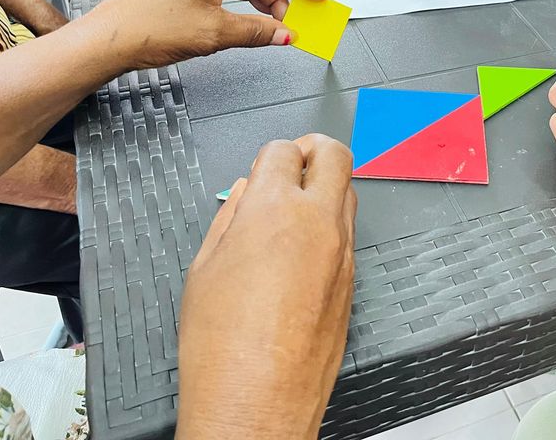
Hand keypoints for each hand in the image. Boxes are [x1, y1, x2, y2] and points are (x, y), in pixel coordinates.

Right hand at [177, 137, 356, 439]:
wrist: (257, 404)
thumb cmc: (222, 346)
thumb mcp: (204, 268)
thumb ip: (230, 217)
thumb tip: (247, 193)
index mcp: (274, 210)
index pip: (284, 150)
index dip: (270, 154)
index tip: (264, 165)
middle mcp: (318, 223)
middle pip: (335, 155)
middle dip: (313, 151)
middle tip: (293, 165)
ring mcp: (342, 252)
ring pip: (348, 193)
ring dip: (325, 188)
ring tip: (293, 211)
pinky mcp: (352, 281)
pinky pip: (348, 235)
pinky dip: (330, 228)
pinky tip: (301, 252)